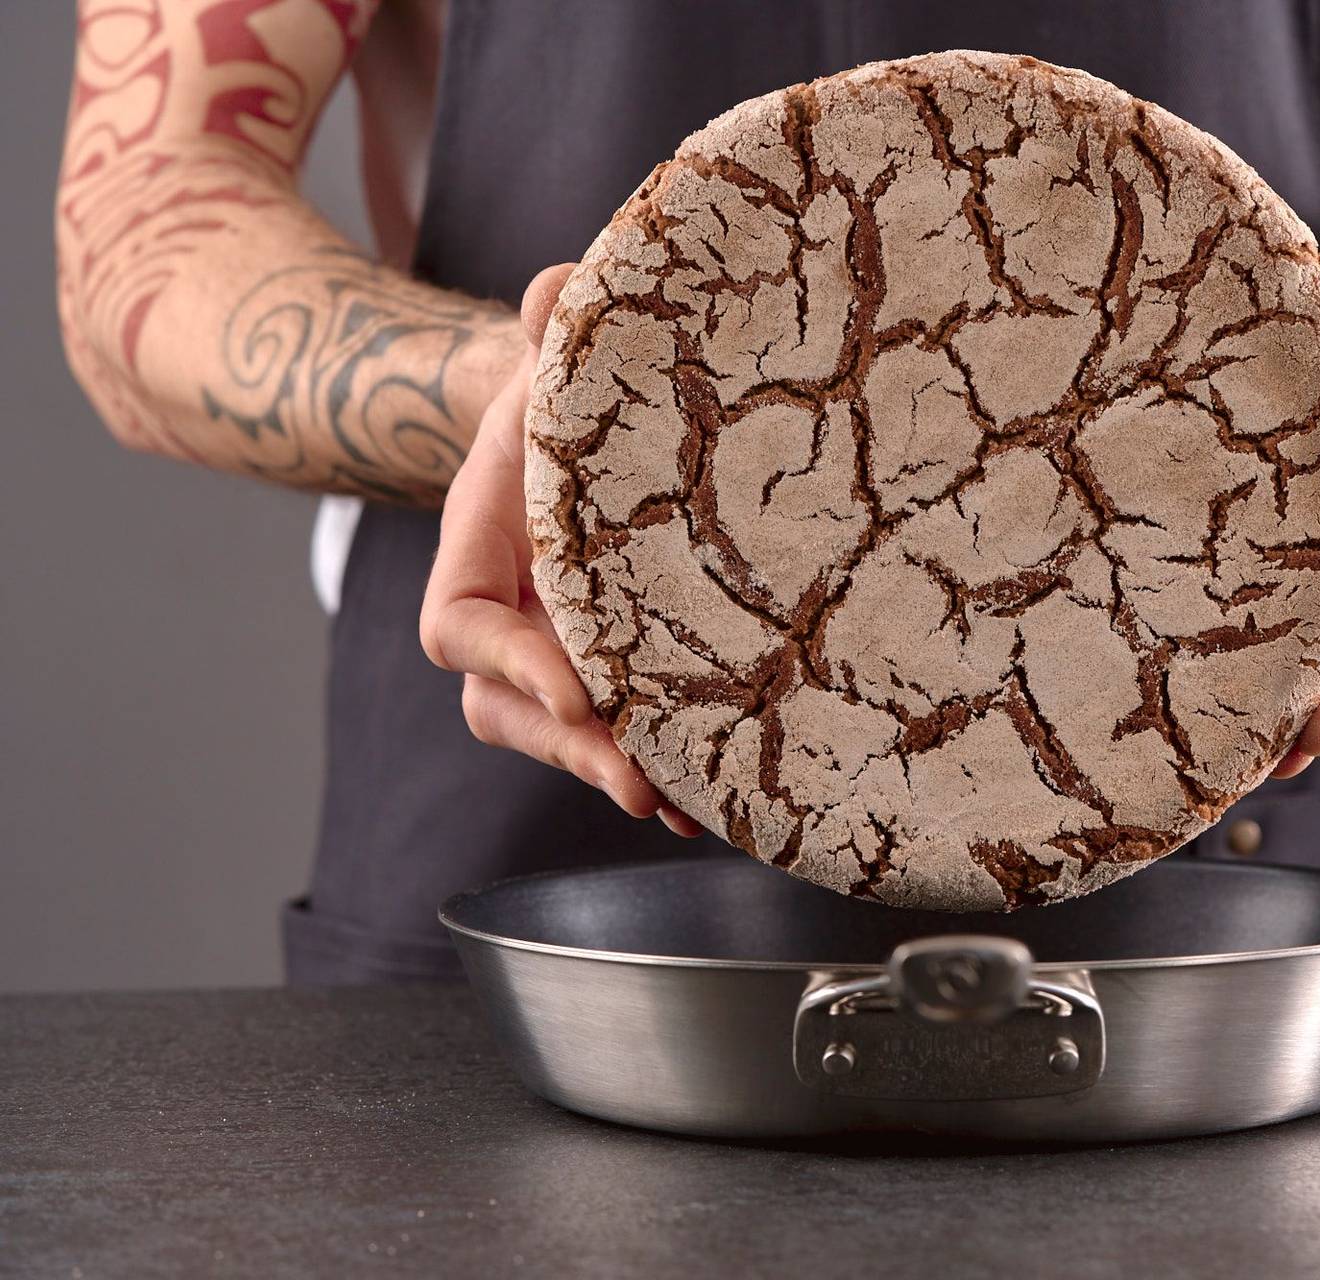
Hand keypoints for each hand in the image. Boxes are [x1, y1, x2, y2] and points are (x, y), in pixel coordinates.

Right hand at [420, 264, 703, 836]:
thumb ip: (550, 324)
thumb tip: (554, 290)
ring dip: (610, 773)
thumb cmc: (570, 388)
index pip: (459, 626)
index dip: (510, 665)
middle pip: (504, 708)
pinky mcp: (607, 672)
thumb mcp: (562, 353)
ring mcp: (552, 653)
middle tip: (634, 777)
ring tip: (677, 806)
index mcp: (475, 546)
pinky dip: (651, 766)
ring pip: (557, 736)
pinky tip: (707, 801)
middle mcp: (505, 616)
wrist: (592, 424)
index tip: (577, 692)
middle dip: (566, 749)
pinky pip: (612, 734)